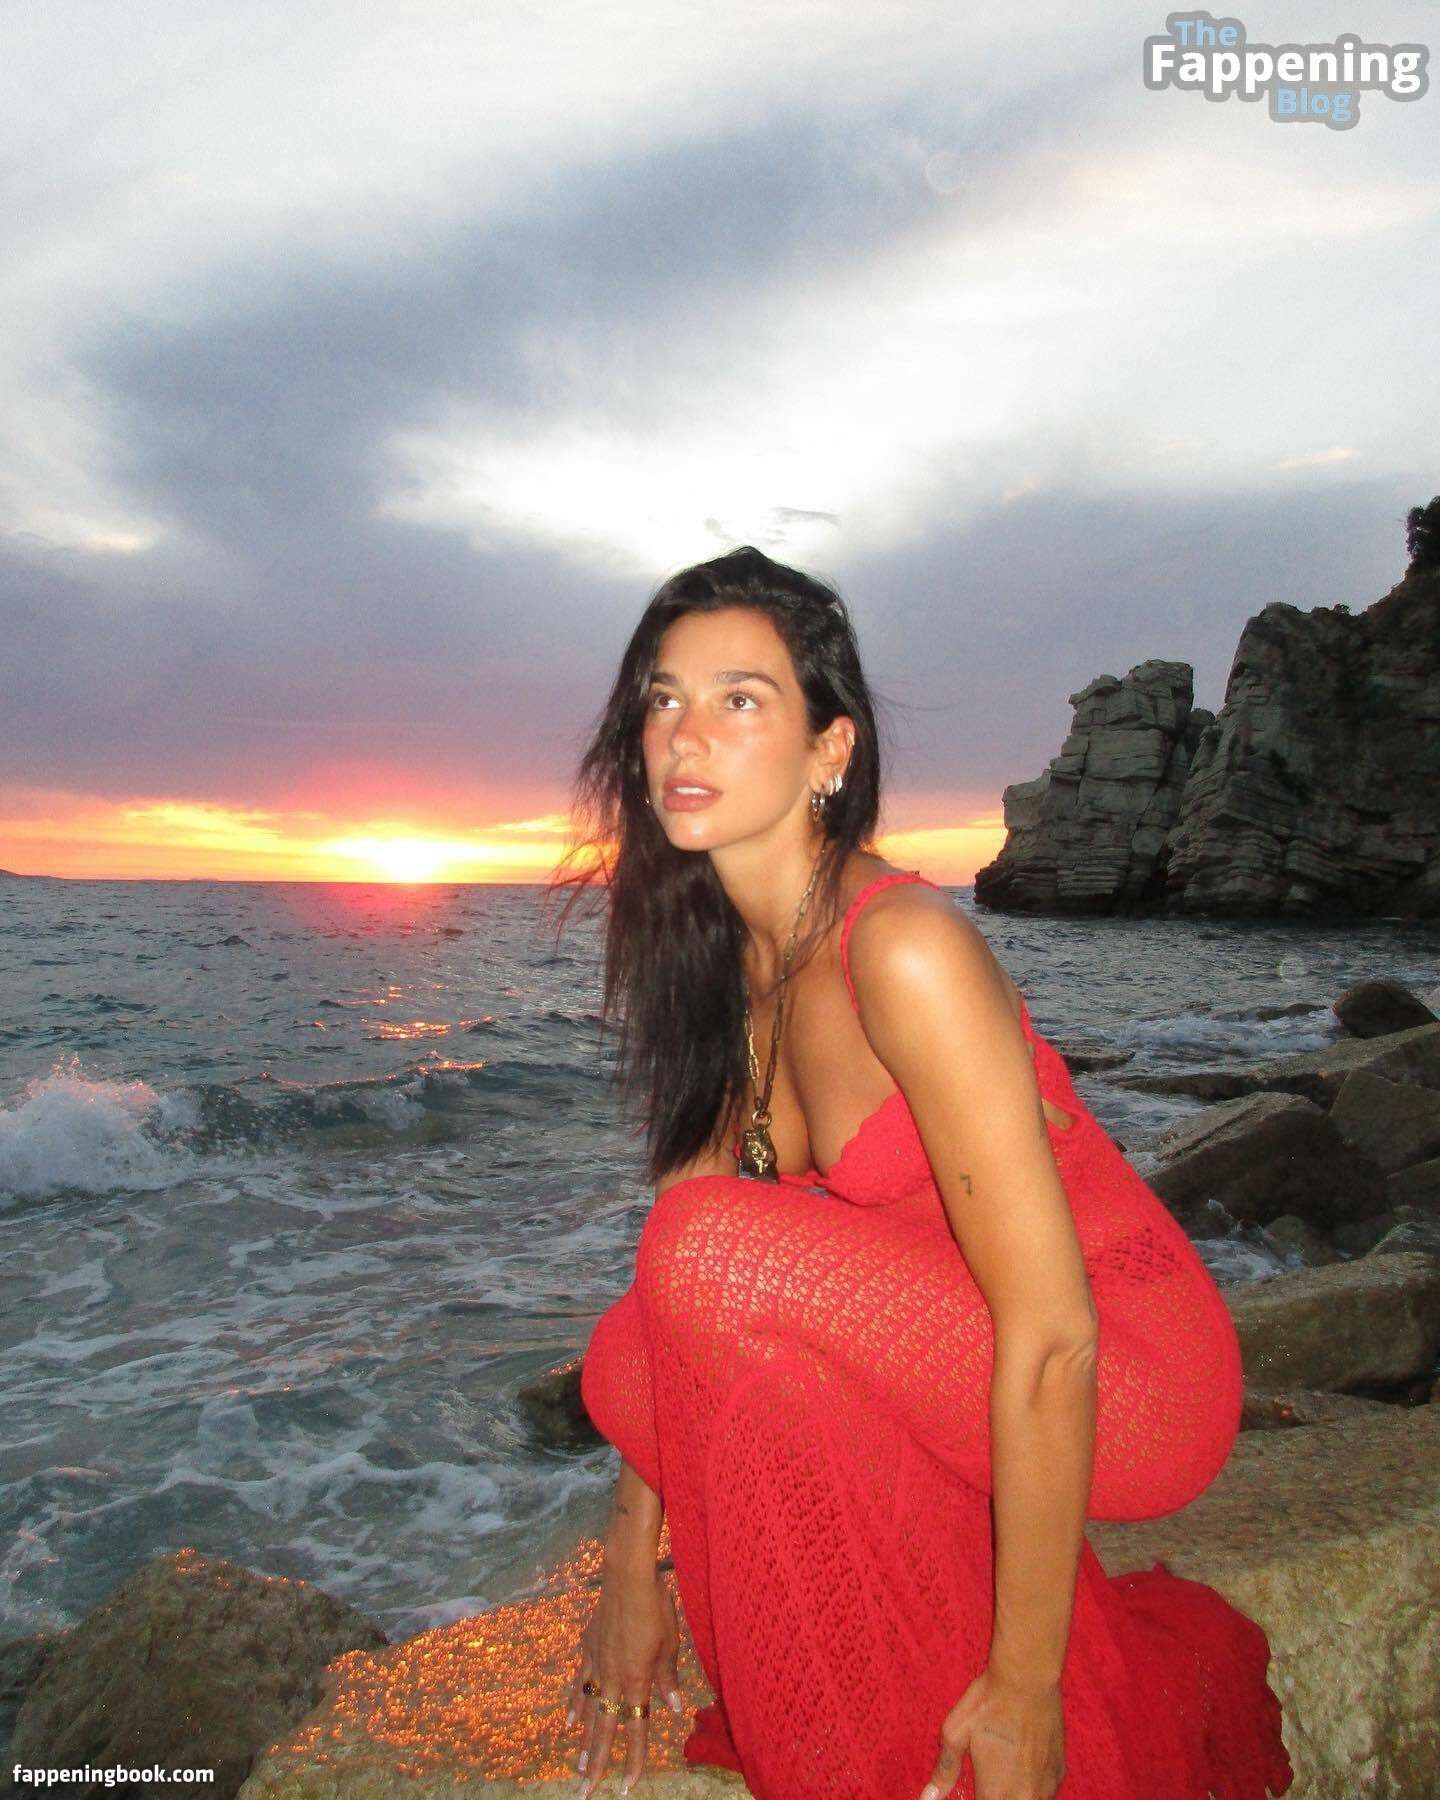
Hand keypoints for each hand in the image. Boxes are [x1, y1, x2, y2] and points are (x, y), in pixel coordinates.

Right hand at [566, 1561, 683, 1796]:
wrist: (627, 1575)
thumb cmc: (656, 1606)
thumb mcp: (670, 1643)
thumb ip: (668, 1677)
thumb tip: (673, 1707)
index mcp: (636, 1680)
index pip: (635, 1730)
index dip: (632, 1761)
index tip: (626, 1788)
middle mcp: (613, 1678)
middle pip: (605, 1729)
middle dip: (596, 1764)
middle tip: (585, 1793)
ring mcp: (597, 1663)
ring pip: (589, 1710)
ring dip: (585, 1739)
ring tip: (578, 1766)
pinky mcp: (588, 1647)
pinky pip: (580, 1682)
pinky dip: (576, 1702)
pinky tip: (571, 1719)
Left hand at [917, 1664, 1065, 1799]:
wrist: (1027, 1677)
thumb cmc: (988, 1701)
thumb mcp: (955, 1732)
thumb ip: (944, 1770)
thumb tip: (928, 1797)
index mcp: (995, 1792)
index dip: (978, 1798)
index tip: (977, 1786)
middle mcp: (1024, 1796)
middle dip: (996, 1797)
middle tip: (989, 1778)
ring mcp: (1046, 1786)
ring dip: (1016, 1795)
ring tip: (1005, 1773)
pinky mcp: (1059, 1772)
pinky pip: (1046, 1793)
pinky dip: (1034, 1787)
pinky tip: (1024, 1767)